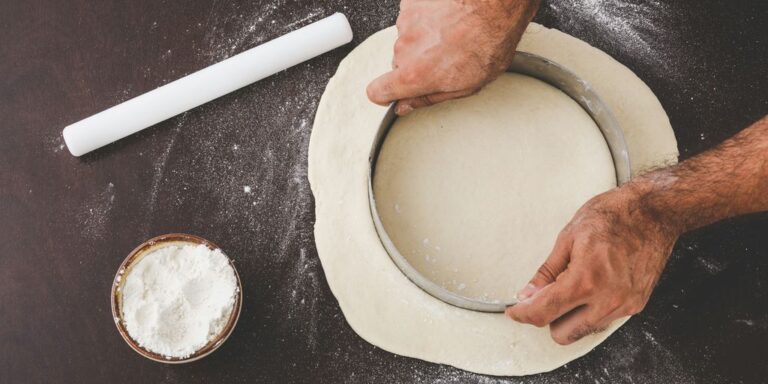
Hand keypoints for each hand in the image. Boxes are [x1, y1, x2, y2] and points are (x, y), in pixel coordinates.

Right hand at [367, 0, 539, 114]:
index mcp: (416, 75)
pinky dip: (426, 20)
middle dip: (416, 63)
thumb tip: (406, 106)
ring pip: (408, 40)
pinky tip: (448, 20)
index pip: (377, 91)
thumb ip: (430, 98)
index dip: (385, 94)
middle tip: (444, 58)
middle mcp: (405, 49)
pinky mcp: (412, 4)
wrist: (495, 5)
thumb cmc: (489, 41)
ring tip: (451, 35)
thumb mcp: (467, 85)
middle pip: (398, 63)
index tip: (394, 93)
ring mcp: (407, 23)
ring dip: (424, 40)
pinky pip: (413, 18)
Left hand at [505, 182, 679, 344]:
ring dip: (570, 317)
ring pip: (583, 331)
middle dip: (548, 317)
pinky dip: (590, 311)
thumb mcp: (568, 238)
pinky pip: (603, 322)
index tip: (515, 311)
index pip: (544, 312)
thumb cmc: (613, 216)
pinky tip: (590, 288)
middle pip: (562, 333)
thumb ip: (547, 272)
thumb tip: (528, 294)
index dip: (522, 314)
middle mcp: (608, 299)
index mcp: (586, 280)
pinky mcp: (636, 306)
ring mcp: (625, 306)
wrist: (654, 212)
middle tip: (545, 295)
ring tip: (572, 286)